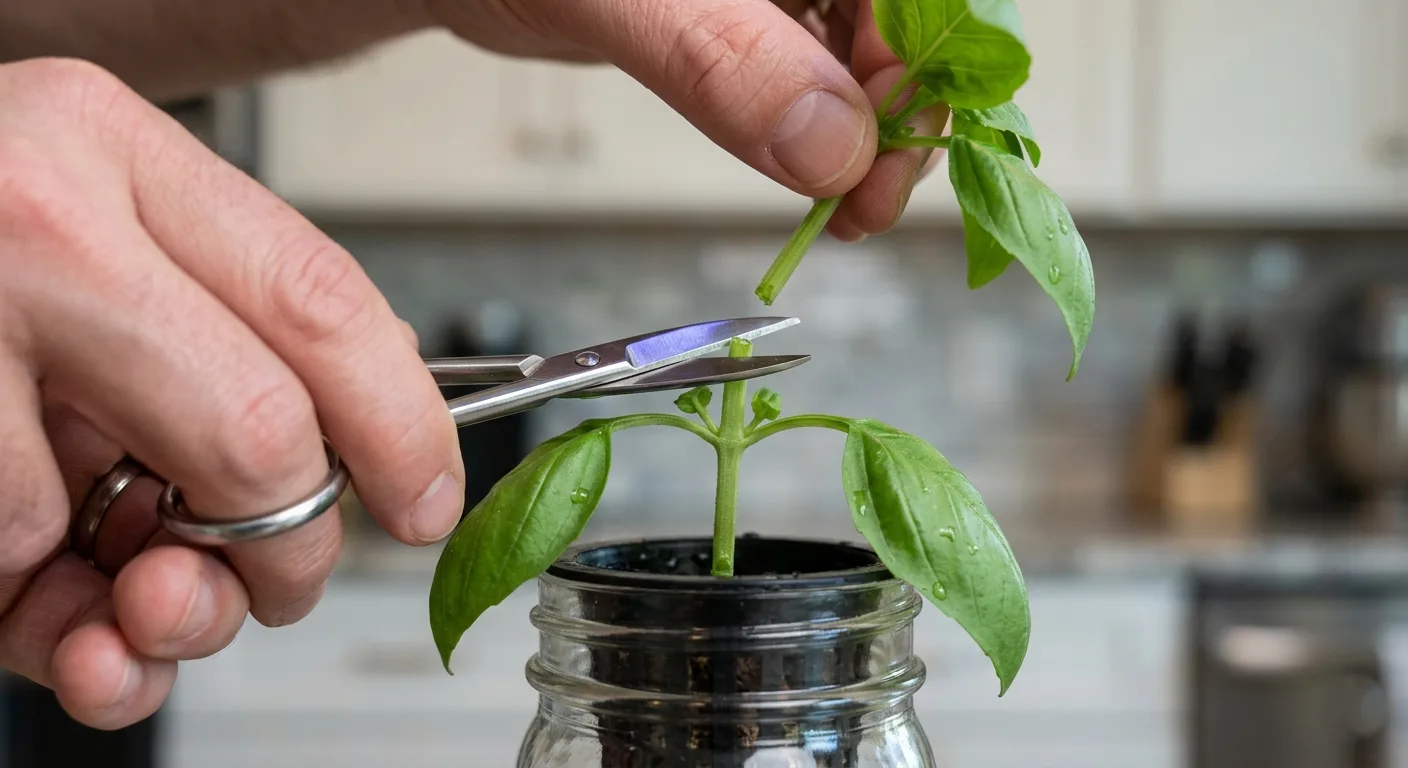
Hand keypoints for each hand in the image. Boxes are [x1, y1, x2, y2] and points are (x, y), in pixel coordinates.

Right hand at [0, 58, 464, 728]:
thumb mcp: (100, 245)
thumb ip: (222, 332)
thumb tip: (352, 471)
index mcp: (115, 151)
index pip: (323, 302)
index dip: (403, 426)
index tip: (426, 501)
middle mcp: (39, 218)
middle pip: (262, 431)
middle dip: (289, 546)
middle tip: (269, 579)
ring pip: (130, 521)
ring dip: (146, 594)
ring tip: (120, 581)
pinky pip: (12, 553)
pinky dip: (30, 592)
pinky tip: (27, 566)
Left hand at [427, 0, 946, 241]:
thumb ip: (720, 58)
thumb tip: (832, 144)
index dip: (926, 60)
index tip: (890, 145)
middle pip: (905, 18)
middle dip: (900, 111)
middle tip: (866, 203)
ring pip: (865, 48)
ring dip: (868, 133)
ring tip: (845, 206)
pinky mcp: (748, 10)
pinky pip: (817, 65)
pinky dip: (824, 127)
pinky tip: (819, 174)